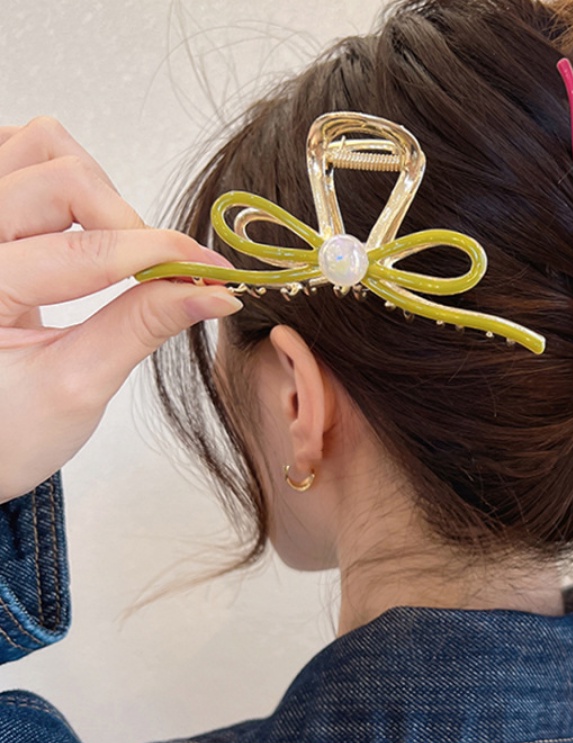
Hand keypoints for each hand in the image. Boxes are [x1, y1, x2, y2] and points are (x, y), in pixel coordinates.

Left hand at [0, 117, 240, 503]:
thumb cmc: (7, 428)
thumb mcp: (78, 387)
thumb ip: (142, 329)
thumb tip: (213, 294)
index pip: (86, 253)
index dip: (162, 256)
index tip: (213, 274)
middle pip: (60, 175)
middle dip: (127, 222)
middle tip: (160, 272)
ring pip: (38, 145)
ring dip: (96, 189)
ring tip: (116, 247)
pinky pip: (18, 150)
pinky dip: (65, 176)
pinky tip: (82, 223)